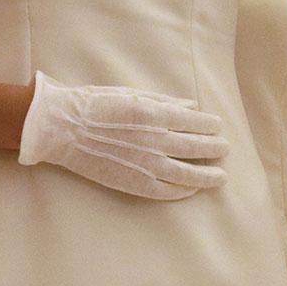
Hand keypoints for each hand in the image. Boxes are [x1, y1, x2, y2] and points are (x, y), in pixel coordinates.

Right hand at [20, 70, 229, 200]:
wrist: (62, 127)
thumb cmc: (94, 104)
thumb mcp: (131, 94)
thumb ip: (164, 102)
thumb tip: (191, 107)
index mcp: (156, 115)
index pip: (196, 122)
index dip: (210, 126)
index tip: (217, 127)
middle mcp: (156, 140)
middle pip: (197, 147)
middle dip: (214, 148)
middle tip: (224, 149)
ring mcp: (147, 164)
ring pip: (188, 173)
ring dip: (208, 175)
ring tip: (221, 176)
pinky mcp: (135, 183)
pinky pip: (167, 191)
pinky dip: (184, 190)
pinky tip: (192, 189)